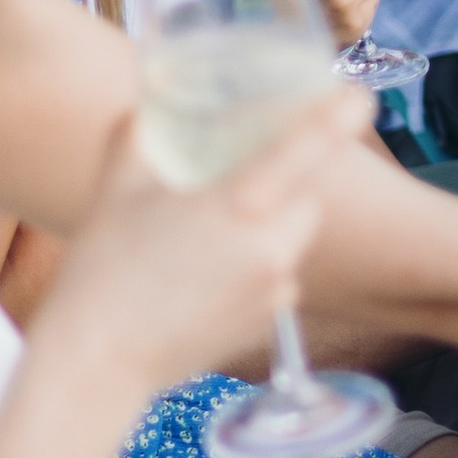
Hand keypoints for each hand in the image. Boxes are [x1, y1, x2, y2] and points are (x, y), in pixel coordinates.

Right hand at [36, 98, 368, 405]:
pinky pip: (280, 275)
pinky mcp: (270, 321)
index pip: (310, 145)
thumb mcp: (117, 186)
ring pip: (294, 235)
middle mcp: (271, 245)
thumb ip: (139, 132)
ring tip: (211, 230)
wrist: (96, 363)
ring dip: (272, 222)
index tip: (361, 94)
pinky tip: (210, 272)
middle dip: (286, 179)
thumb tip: (151, 93)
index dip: (340, 114)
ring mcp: (275, 288)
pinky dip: (260, 264)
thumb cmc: (101, 269)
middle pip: (306, 193)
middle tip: (240, 173)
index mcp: (239, 203)